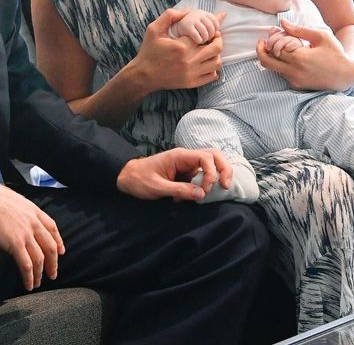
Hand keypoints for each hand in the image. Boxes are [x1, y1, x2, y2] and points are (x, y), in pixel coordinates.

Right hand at [0, 177, 64, 291]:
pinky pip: (26, 265)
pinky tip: (28, 284)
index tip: (60, 251)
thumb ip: (18, 210)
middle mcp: (33, 222)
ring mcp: (25, 234)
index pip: (52, 227)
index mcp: (32, 209)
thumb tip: (14, 218)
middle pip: (49, 247)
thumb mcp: (10, 198)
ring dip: (40, 273)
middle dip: (53, 263)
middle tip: (52, 273)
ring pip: (39, 258)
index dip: (58, 241)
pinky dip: (29, 277)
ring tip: (37, 282)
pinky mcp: (15, 244)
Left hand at [117, 147, 232, 201]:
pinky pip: (201, 177)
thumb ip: (179, 190)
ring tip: (214, 192)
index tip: (206, 189)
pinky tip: (193, 197)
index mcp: (179, 156)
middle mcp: (186, 158)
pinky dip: (202, 187)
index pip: (206, 157)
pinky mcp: (186, 174)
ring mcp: (187, 165)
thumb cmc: (139, 179)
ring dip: (215, 178)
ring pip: (211, 166)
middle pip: (214, 156)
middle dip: (224, 169)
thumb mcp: (157, 187)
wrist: (127, 178)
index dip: (212, 172)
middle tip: (226, 186)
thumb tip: (202, 194)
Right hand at [132, 9, 224, 90]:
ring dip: (216, 54)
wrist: (143, 75)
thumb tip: (187, 11)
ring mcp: (192, 74)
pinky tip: (206, 63)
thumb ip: (169, 16)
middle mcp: (189, 61)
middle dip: (218, 40)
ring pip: (217, 63)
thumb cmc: (148, 52)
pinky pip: (212, 76)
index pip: (206, 34)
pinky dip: (213, 69)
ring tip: (209, 50)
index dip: (211, 29)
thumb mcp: (153, 29)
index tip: (211, 28)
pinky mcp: (192, 83)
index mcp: (181, 47)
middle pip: (216, 48)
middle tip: (213, 37)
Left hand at [256, 19, 353, 90]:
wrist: (346, 74)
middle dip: (261, 50)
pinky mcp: (297, 86)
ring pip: (272, 69)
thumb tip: (282, 22)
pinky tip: (289, 58)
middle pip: (266, 61)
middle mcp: (295, 71)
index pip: (274, 48)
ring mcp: (295, 80)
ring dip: (271, 58)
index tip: (271, 34)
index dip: (270, 40)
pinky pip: (282, 75)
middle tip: (262, 42)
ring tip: (278, 48)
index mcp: (300, 58)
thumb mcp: (321, 36)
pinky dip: (280, 65)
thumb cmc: (335, 52)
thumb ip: (300, 29)